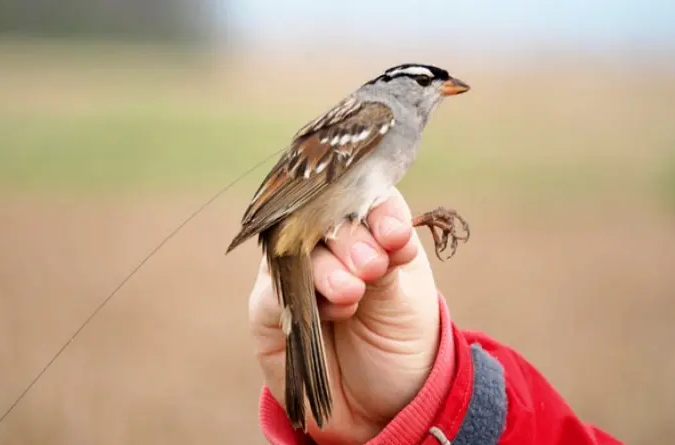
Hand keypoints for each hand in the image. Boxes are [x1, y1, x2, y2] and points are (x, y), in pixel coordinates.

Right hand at [248, 187, 451, 443]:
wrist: (383, 402)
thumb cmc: (401, 339)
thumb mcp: (406, 296)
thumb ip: (390, 260)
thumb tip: (383, 230)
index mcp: (367, 228)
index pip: (363, 197)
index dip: (376, 210)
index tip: (393, 234)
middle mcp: (325, 242)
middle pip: (324, 216)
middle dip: (351, 239)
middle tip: (372, 267)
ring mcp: (292, 269)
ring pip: (297, 248)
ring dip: (328, 268)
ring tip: (352, 293)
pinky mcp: (267, 306)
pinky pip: (273, 290)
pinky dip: (303, 295)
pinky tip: (336, 308)